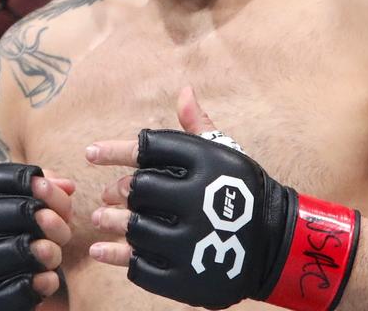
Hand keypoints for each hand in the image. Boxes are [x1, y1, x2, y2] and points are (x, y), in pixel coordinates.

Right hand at [0, 164, 74, 310]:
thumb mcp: (1, 199)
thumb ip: (38, 186)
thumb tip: (68, 187)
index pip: (18, 179)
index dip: (48, 191)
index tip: (53, 205)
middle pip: (22, 211)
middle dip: (52, 221)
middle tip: (62, 232)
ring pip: (21, 249)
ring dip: (51, 252)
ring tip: (53, 254)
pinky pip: (19, 291)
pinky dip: (42, 283)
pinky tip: (47, 278)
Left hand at [85, 87, 358, 310]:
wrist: (277, 245)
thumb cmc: (242, 192)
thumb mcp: (227, 154)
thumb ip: (198, 126)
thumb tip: (184, 90)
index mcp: (206, 163)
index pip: (148, 149)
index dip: (114, 150)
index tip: (90, 154)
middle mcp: (199, 200)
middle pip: (138, 190)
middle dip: (117, 192)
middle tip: (105, 195)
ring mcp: (193, 242)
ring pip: (135, 229)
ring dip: (111, 223)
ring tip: (100, 219)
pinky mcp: (187, 277)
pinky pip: (141, 267)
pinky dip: (118, 257)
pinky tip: (102, 251)